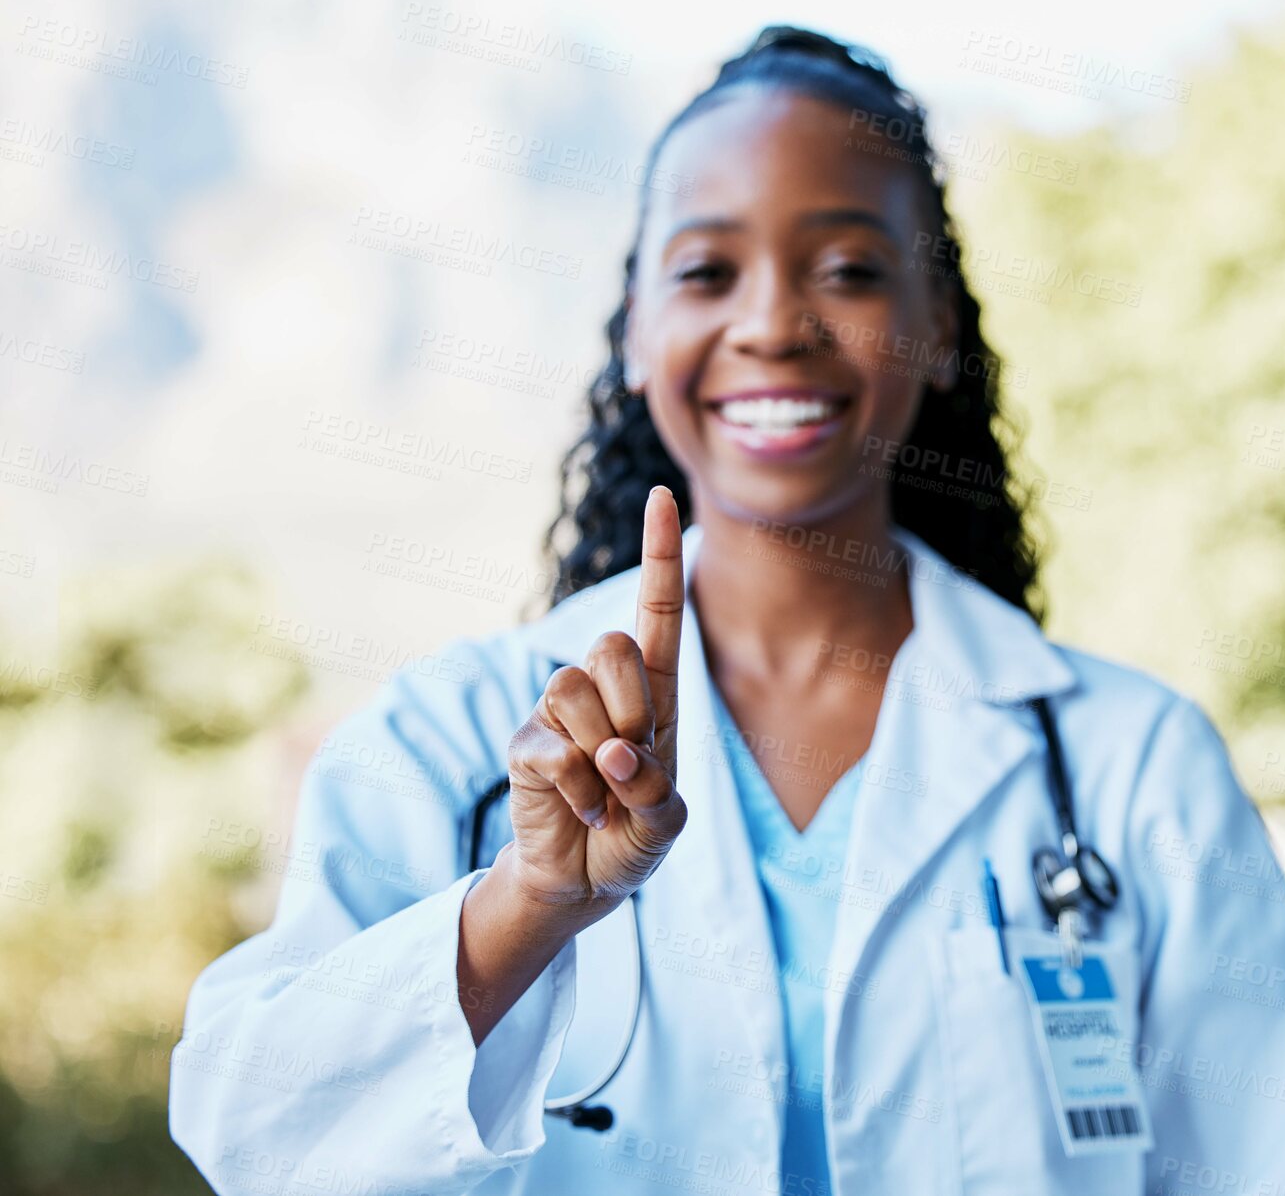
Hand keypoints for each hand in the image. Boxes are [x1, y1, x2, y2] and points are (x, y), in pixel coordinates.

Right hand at [501, 486, 687, 927]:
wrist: (586, 881)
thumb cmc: (635, 834)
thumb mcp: (668, 817)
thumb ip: (655, 785)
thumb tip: (613, 753)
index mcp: (653, 689)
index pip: (658, 609)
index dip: (660, 553)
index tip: (661, 495)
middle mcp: (603, 688)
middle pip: (611, 646)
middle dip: (632, 708)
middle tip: (632, 761)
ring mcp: (556, 712)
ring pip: (574, 690)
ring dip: (602, 752)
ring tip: (607, 790)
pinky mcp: (524, 744)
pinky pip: (553, 748)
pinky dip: (581, 789)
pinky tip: (585, 810)